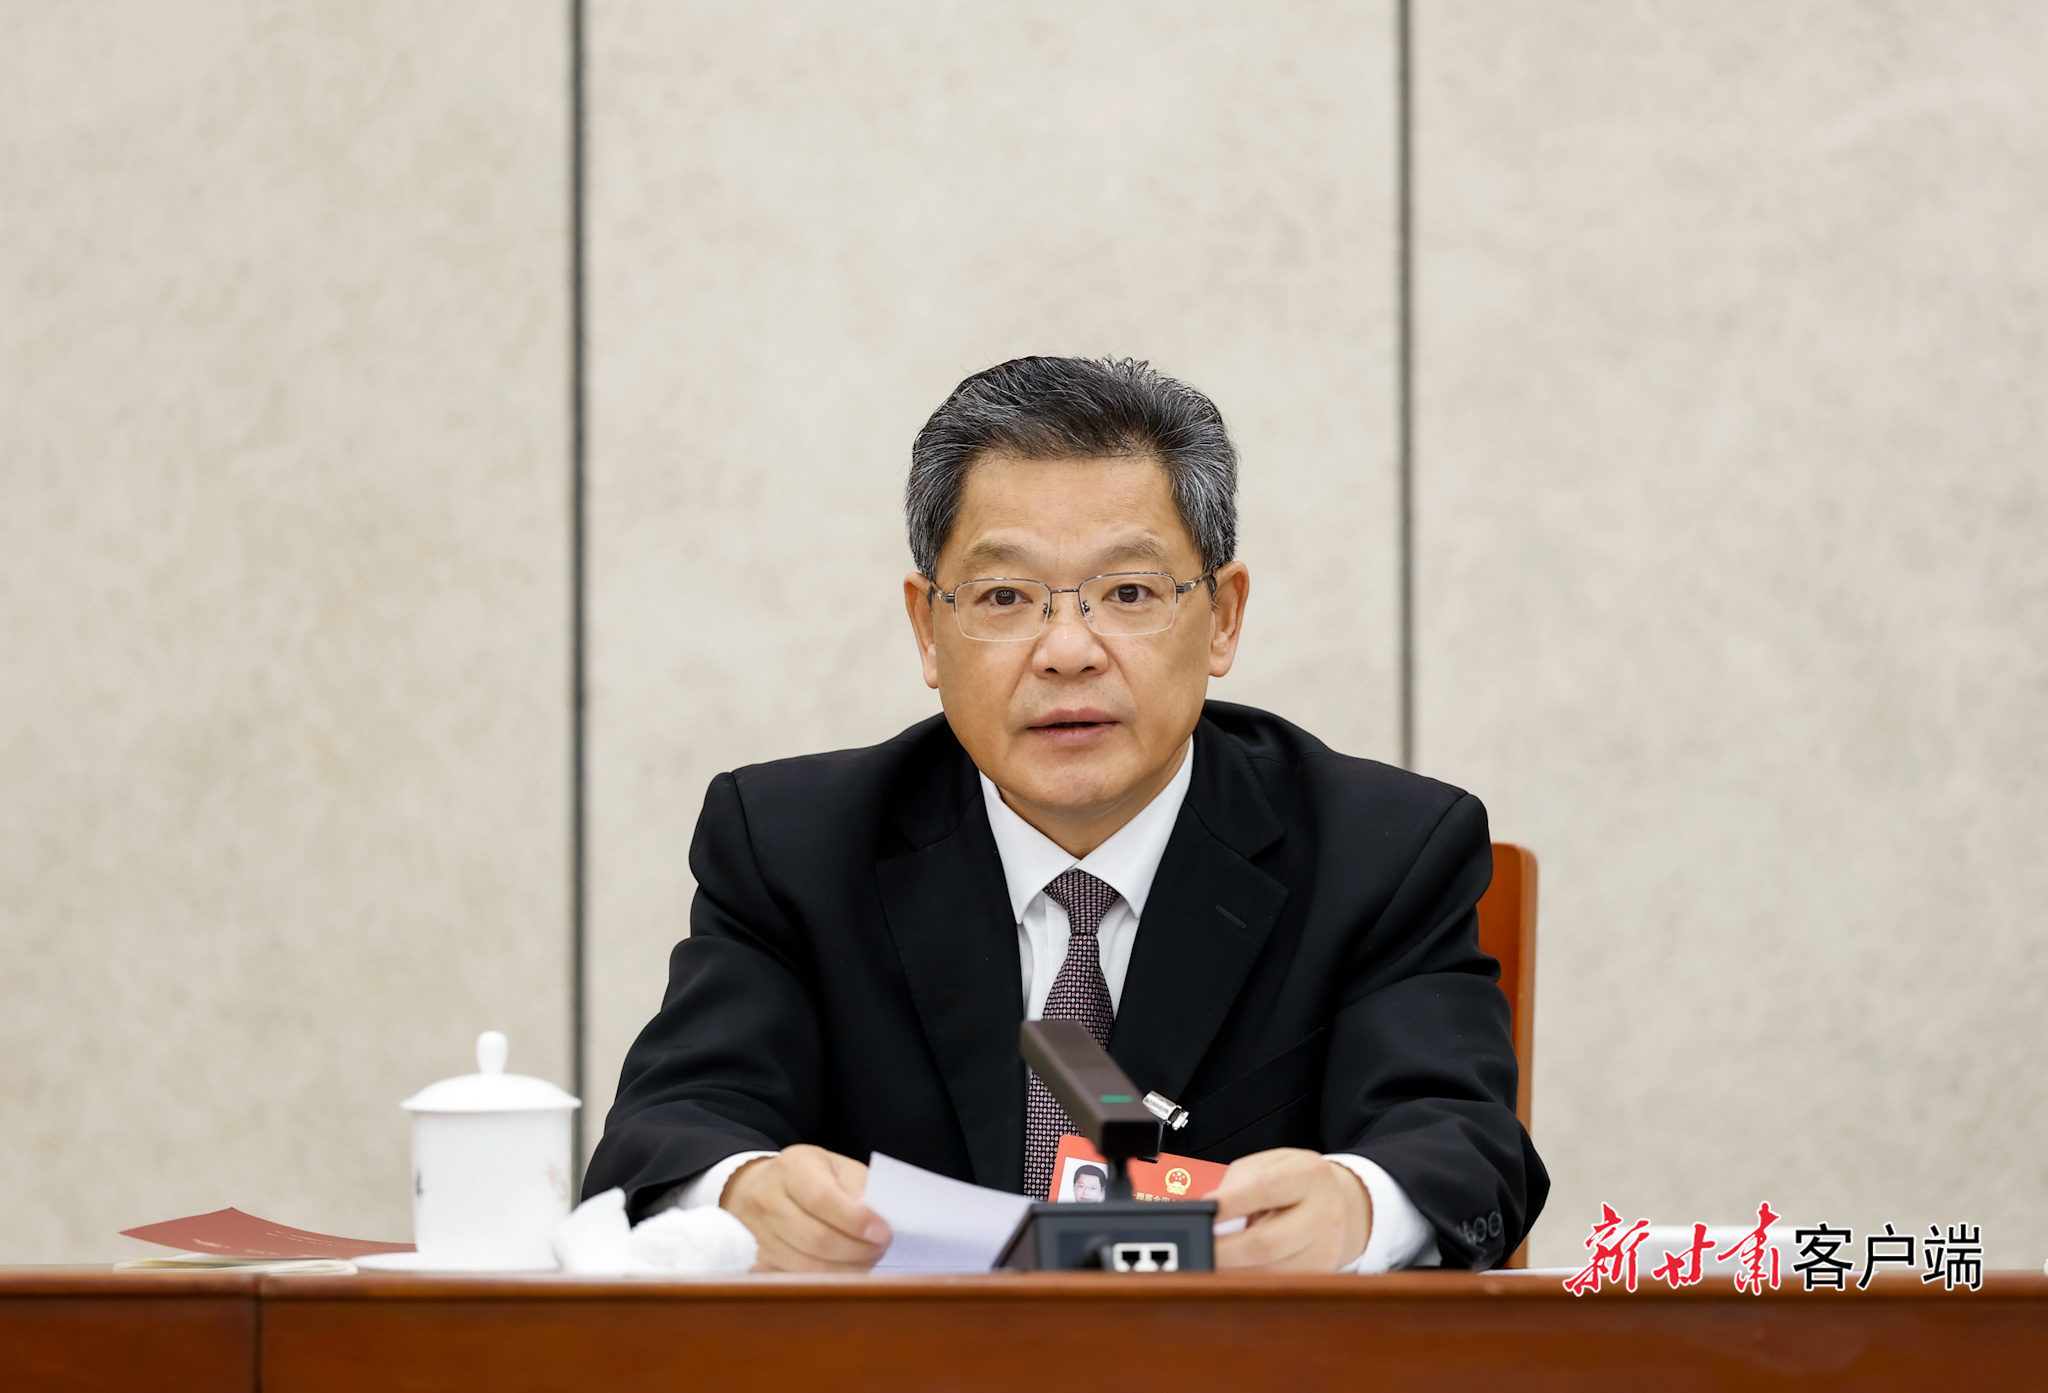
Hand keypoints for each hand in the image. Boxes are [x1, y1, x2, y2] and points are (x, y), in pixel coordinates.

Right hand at [720, 1144, 891, 1272]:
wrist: (763, 1187)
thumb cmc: (811, 1176)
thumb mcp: (838, 1167)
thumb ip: (859, 1188)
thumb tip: (876, 1221)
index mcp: (791, 1168)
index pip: (821, 1198)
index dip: (854, 1220)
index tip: (882, 1232)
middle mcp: (766, 1199)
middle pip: (815, 1238)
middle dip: (856, 1250)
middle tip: (881, 1249)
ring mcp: (758, 1233)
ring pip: (806, 1265)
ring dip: (846, 1269)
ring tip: (868, 1260)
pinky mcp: (758, 1260)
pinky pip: (797, 1278)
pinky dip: (828, 1280)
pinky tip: (846, 1270)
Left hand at [1208, 1148, 1371, 1271]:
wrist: (1333, 1201)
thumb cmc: (1289, 1180)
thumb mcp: (1264, 1165)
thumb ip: (1235, 1186)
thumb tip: (1207, 1216)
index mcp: (1308, 1175)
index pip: (1267, 1189)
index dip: (1232, 1203)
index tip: (1204, 1212)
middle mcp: (1325, 1213)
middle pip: (1268, 1242)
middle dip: (1224, 1251)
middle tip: (1197, 1251)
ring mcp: (1326, 1249)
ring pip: (1270, 1273)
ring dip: (1232, 1272)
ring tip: (1210, 1264)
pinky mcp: (1320, 1275)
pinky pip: (1276, 1286)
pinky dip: (1248, 1282)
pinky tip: (1232, 1273)